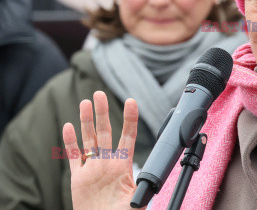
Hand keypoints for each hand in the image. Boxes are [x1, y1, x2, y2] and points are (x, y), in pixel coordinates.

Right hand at [63, 91, 144, 209]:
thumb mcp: (135, 200)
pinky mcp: (77, 178)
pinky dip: (70, 142)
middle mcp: (107, 162)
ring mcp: (91, 168)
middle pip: (104, 131)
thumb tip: (153, 179)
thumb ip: (141, 186)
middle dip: (102, 112)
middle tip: (99, 94)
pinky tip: (68, 126)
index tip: (131, 101)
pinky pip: (73, 156)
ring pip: (88, 139)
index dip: (129, 118)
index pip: (127, 136)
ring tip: (85, 102)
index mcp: (122, 165)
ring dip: (86, 121)